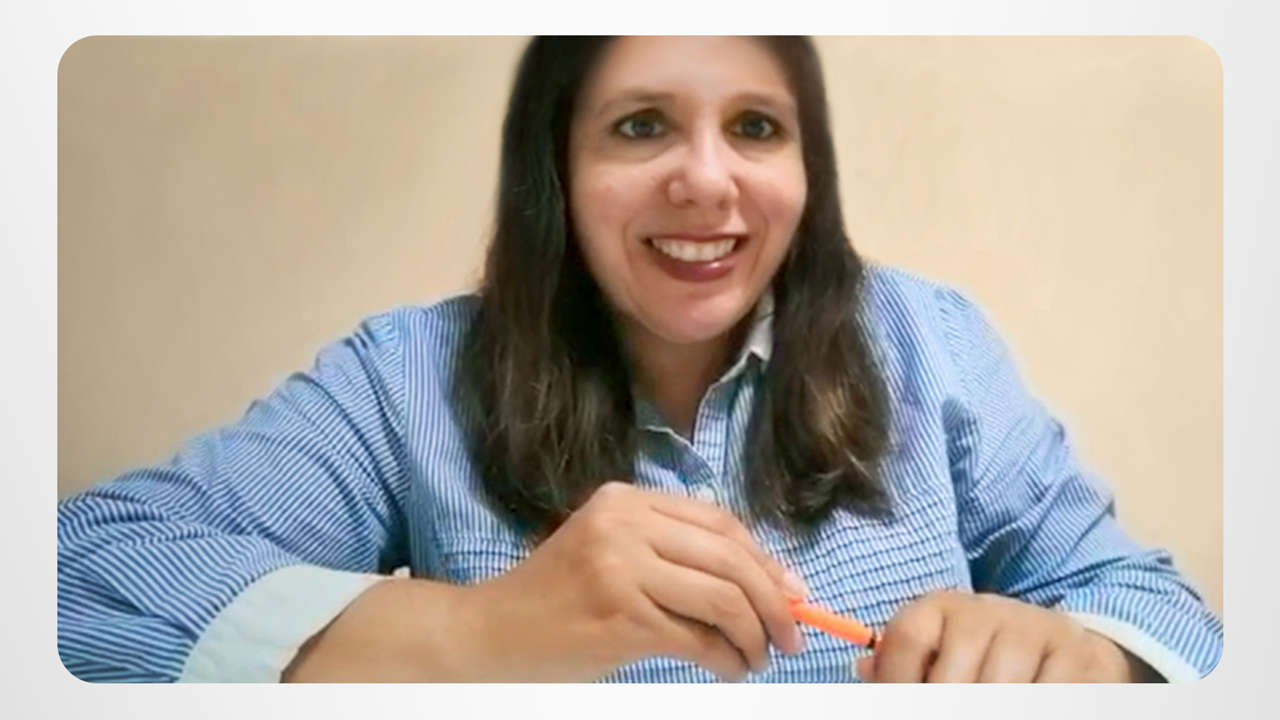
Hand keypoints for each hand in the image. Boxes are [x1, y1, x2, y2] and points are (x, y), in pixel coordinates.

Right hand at [466, 481, 806, 680]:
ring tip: (760, 657)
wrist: (490, 633)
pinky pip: (697, 638)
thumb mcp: (611, 555)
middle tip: (793, 635)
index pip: (718, 522)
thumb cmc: (556, 600)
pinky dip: (726, 659)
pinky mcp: (620, 616)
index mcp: (625, 499)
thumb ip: (673, 556)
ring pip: (721, 598)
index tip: (793, 592)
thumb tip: (767, 584)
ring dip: (755, 634)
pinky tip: (730, 670)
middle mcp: (624, 523)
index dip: (764, 559)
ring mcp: (621, 568)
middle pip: (728, 557)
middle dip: (773, 601)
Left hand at [855, 590, 1158, 682]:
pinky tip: (1024, 708)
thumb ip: (900, 668)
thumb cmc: (979, 659)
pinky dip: (1036, 705)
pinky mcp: (1078, 654)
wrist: (1059, 646)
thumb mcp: (937, 656)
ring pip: (1000, 691)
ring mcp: (1033, 629)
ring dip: (994, 710)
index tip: (899, 708)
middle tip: (949, 715)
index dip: (896, 682)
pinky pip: (1050, 694)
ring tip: (987, 711)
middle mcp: (986, 609)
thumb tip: (863, 671)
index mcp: (940, 607)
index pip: (907, 639)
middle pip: (951, 679)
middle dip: (944, 707)